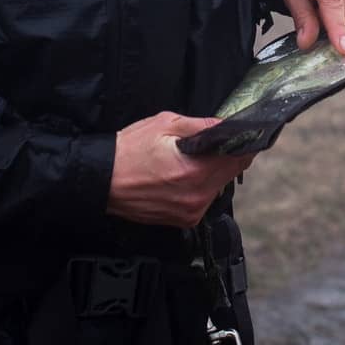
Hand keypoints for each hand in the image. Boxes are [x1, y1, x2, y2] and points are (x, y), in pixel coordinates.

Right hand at [106, 111, 254, 227]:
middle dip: (228, 156)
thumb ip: (199, 125)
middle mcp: (197, 196)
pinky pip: (203, 200)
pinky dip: (201, 187)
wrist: (101, 180)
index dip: (243, 143)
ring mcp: (191, 212)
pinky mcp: (183, 221)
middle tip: (215, 142)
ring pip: (218, 187)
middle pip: (231, 173)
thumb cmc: (128, 151)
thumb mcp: (164, 124)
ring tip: (193, 159)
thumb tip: (225, 124)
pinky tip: (183, 175)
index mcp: (196, 171)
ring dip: (214, 173)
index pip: (238, 158)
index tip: (242, 134)